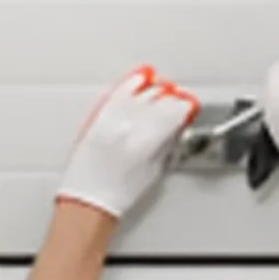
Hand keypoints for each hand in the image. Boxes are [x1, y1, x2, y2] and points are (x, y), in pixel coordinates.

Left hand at [57, 66, 198, 217]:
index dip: (185, 107)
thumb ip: (165, 144)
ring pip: (138, 93)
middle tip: (178, 100)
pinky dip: (129, 86)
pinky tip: (137, 80)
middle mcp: (127, 127)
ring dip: (152, 89)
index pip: (172, 113)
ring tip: (161, 88)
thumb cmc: (119, 193)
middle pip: (156, 100)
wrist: (89, 198)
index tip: (189, 106)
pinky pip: (117, 94)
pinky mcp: (97, 118)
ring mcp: (110, 120)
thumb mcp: (154, 170)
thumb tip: (175, 127)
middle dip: (170, 98)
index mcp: (144, 142)